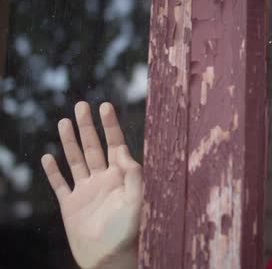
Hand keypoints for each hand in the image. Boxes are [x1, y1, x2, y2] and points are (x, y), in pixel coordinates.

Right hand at [41, 102, 141, 268]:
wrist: (110, 259)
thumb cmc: (130, 232)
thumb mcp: (137, 201)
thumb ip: (133, 175)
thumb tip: (123, 151)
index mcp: (121, 177)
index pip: (116, 144)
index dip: (110, 126)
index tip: (105, 106)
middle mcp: (103, 180)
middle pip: (93, 147)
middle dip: (87, 127)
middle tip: (81, 105)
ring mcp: (86, 191)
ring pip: (75, 160)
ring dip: (69, 142)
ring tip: (64, 122)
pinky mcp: (71, 205)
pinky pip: (60, 184)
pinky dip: (53, 171)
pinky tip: (47, 156)